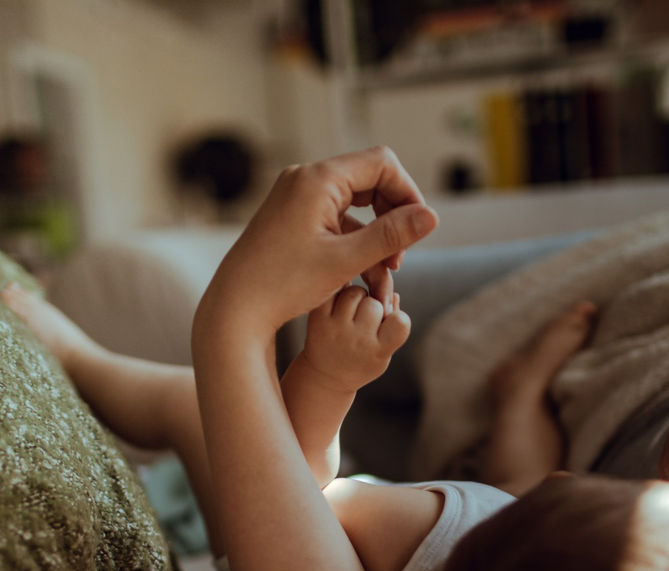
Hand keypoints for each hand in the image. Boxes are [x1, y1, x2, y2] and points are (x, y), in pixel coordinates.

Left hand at [207, 147, 437, 333]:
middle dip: (392, 215)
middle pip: (370, 179)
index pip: (382, 164)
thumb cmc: (285, 284)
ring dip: (375, 232)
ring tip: (385, 271)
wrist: (236, 308)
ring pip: (354, 203)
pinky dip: (353, 239)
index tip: (418, 230)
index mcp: (318, 179)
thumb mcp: (345, 260)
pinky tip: (362, 273)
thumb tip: (432, 216)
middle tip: (401, 256)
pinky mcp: (291, 216)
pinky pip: (335, 218)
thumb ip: (391, 235)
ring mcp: (296, 196)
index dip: (407, 194)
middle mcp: (305, 178)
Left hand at [301, 286, 410, 392]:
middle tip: (365, 320)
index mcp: (378, 351)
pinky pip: (335, 291)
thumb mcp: (383, 354)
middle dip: (374, 307)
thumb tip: (392, 295)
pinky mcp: (317, 319)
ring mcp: (336, 330)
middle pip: (375, 304)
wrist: (325, 377)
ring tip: (352, 313)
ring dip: (356, 298)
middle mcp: (357, 341)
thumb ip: (394, 327)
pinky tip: (338, 306)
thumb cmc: (361, 363)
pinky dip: (339, 293)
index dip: (397, 317)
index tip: (389, 325)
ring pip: (355, 292)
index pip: (400, 322)